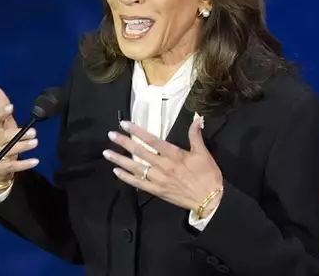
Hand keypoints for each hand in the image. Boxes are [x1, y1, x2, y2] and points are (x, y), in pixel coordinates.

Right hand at [0, 86, 39, 188]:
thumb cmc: (1, 141)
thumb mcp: (3, 124)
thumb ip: (1, 107)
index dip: (1, 113)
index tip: (11, 107)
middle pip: (4, 137)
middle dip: (18, 134)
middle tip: (34, 132)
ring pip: (10, 151)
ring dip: (23, 146)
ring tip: (35, 142)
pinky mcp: (3, 168)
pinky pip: (14, 166)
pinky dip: (25, 164)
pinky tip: (36, 160)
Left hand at [103, 116, 223, 213]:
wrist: (210, 200)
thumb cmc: (208, 175)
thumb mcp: (204, 153)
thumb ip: (195, 135)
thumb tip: (196, 118)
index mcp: (174, 155)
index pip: (152, 140)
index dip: (137, 131)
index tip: (124, 124)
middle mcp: (163, 166)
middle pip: (140, 152)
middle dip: (124, 143)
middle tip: (110, 135)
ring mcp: (159, 179)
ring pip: (136, 168)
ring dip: (120, 160)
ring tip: (107, 153)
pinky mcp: (158, 191)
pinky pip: (139, 184)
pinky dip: (127, 178)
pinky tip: (116, 172)